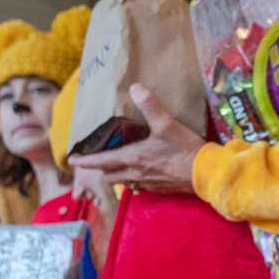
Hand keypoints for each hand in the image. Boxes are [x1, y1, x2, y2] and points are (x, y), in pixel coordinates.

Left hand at [67, 85, 206, 194]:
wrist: (206, 174)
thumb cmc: (185, 149)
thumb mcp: (167, 124)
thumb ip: (150, 106)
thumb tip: (135, 88)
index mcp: (133, 158)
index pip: (101, 161)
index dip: (85, 161)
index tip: (72, 160)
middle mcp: (135, 173)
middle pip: (109, 176)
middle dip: (101, 169)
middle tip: (97, 161)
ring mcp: (148, 184)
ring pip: (124, 182)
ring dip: (117, 175)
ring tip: (118, 166)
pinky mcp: (159, 189)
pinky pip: (140, 187)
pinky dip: (134, 180)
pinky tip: (141, 174)